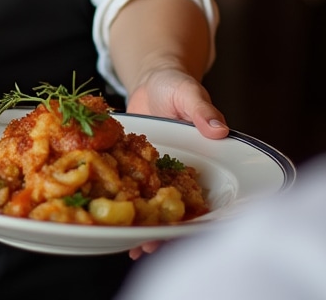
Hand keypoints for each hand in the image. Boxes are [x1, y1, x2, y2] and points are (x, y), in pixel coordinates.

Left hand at [122, 69, 225, 258]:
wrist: (151, 78)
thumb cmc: (176, 85)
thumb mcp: (189, 93)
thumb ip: (202, 110)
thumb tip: (219, 130)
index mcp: (199, 161)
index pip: (201, 195)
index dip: (193, 217)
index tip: (180, 233)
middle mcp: (177, 172)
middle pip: (173, 208)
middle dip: (161, 228)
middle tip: (147, 247)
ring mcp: (154, 171)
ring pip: (150, 204)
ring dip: (141, 223)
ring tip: (129, 245)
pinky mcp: (132, 164)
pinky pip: (127, 186)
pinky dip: (119, 201)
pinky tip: (106, 219)